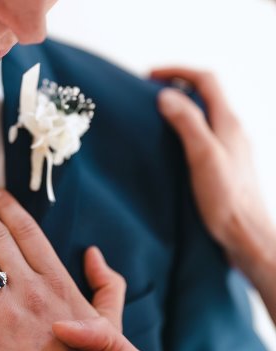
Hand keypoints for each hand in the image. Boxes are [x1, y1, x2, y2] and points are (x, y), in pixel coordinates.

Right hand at [152, 67, 275, 321]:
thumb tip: (166, 95)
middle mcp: (232, 130)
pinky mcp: (226, 163)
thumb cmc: (226, 199)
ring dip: (183, 107)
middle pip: (206, 94)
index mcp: (228, 123)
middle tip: (150, 93)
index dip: (178, 71)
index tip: (150, 76)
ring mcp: (231, 147)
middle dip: (178, 85)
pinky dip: (188, 127)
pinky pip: (206, 134)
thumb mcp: (203, 157)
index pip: (205, 80)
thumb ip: (187, 123)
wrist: (246, 233)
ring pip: (206, 114)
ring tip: (158, 115)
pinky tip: (174, 145)